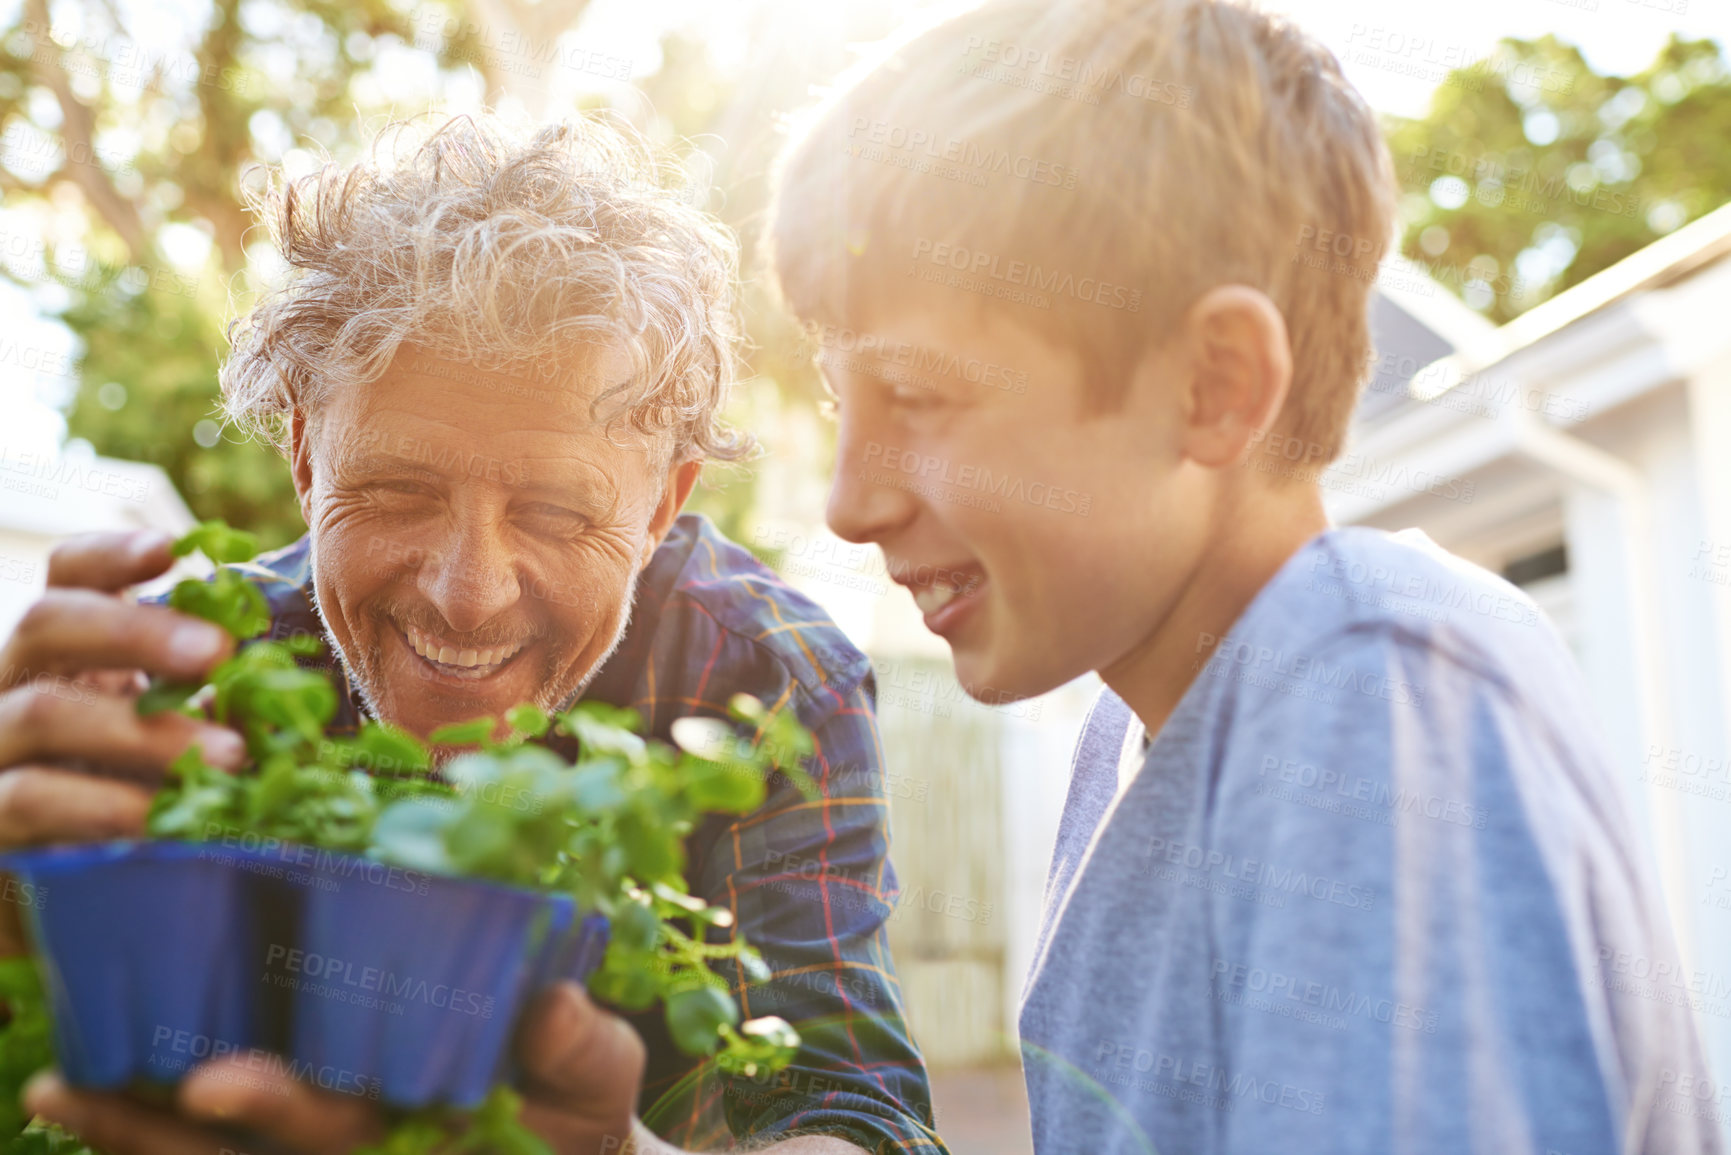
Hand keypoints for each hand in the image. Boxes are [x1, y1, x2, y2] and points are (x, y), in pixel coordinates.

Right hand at [0, 530, 245, 850]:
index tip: (169, 550)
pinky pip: (29, 798)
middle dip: (136, 630)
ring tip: (232, 756)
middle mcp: (11, 679)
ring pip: (43, 712)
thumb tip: (280, 687)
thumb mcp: (167, 724)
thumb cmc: (130, 780)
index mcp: (65, 645)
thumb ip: (205, 695)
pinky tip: (163, 820)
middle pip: (46, 621)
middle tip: (220, 652)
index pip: (67, 573)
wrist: (65, 864)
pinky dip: (105, 805)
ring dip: (144, 732)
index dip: (111, 554)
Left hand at [24, 981, 648, 1154]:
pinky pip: (210, 1152)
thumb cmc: (580, 1114)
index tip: (212, 1079)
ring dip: (128, 1130)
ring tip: (54, 1087)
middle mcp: (354, 1153)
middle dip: (158, 1131)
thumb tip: (551, 1010)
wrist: (565, 1153)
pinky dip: (145, 1128)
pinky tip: (80, 1088)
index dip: (275, 1106)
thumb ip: (580, 1054)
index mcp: (417, 1141)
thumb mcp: (603, 1083)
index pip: (334, 1129)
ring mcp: (323, 1151)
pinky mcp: (303, 1140)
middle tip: (78, 1088)